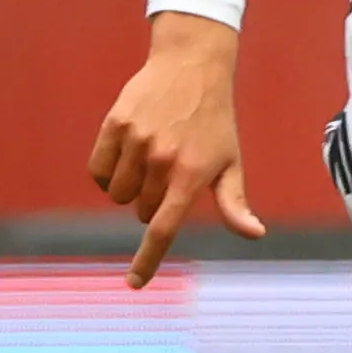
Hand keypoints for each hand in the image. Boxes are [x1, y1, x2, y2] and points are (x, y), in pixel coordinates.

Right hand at [87, 12, 263, 286]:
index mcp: (191, 174)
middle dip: (154, 203)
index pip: (164, 228)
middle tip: (172, 173)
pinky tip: (128, 153)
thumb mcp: (230, 161)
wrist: (192, 67)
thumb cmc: (215, 122)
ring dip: (130, 188)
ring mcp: (135, 142)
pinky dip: (108, 172)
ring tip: (151, 160)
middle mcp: (161, 160)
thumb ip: (235, 202)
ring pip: (117, 194)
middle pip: (141, 212)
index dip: (148, 259)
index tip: (135, 284)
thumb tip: (254, 233)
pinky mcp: (114, 125)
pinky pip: (97, 170)